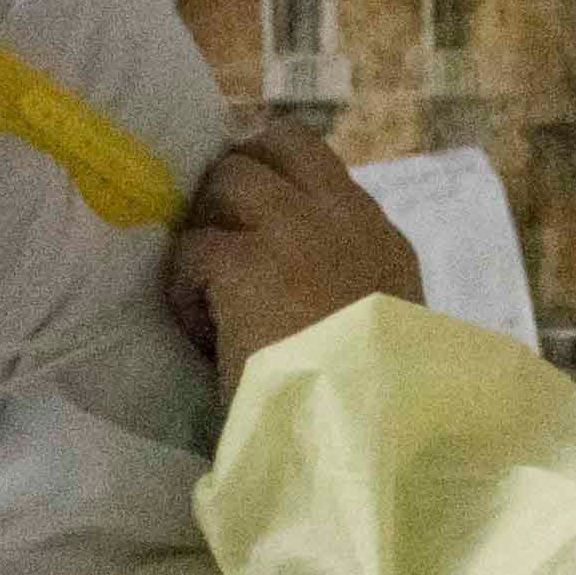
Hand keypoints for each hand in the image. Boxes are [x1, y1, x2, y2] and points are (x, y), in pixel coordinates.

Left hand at [166, 124, 423, 390]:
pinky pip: (193, 248)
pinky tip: (203, 334)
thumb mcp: (389, 332)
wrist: (367, 430)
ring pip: (229, 178)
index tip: (261, 227)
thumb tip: (306, 292)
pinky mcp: (244, 262)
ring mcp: (293, 231)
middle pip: (279, 144)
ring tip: (210, 287)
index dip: (283, 188)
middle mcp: (342, 219)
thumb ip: (355, 292)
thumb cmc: (378, 399)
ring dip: (210, 225)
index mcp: (382, 243)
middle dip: (241, 180)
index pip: (324, 175)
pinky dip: (186, 287)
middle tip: (224, 236)